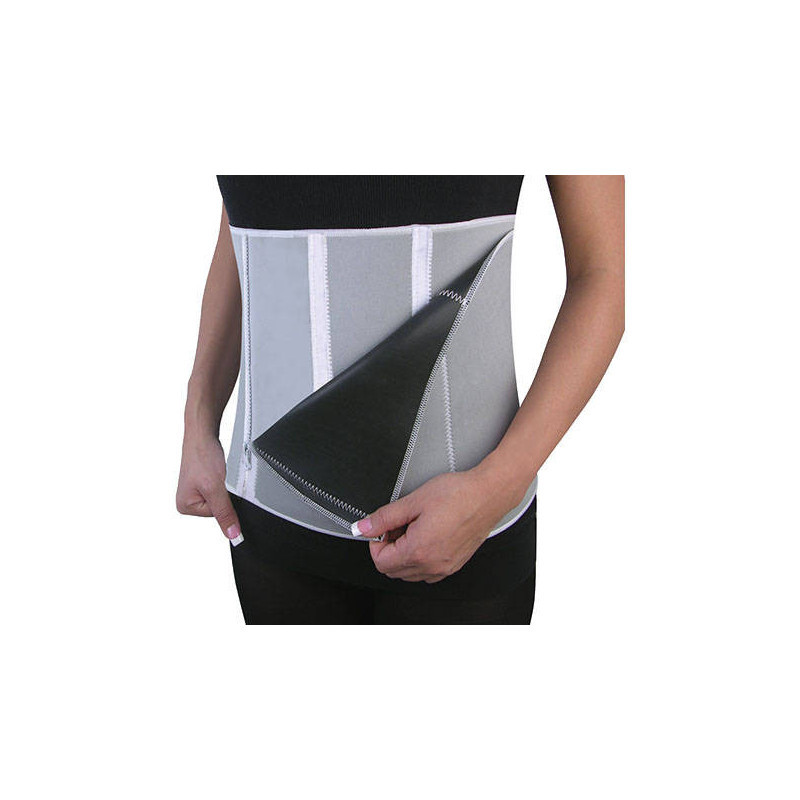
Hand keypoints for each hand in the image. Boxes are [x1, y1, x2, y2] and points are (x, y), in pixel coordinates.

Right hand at [176, 433, 242, 544]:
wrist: (203, 433)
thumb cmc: (201, 455)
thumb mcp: (216, 489)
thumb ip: (225, 513)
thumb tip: (233, 535)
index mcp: (185, 507)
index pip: (217, 516)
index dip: (225, 501)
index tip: (221, 487)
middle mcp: (188, 501)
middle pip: (220, 508)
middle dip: (224, 493)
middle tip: (218, 477)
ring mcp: (195, 492)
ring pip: (222, 498)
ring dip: (224, 486)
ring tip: (216, 473)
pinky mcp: (203, 483)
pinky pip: (220, 489)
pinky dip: (223, 481)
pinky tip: (217, 471)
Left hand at [354, 466, 521, 582]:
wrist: (488, 494)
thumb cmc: (458, 494)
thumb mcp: (414, 501)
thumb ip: (384, 517)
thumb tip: (363, 527)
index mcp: (419, 550)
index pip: (380, 562)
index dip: (376, 542)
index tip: (384, 527)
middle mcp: (432, 565)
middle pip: (393, 570)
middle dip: (389, 548)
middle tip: (399, 524)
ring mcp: (445, 567)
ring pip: (409, 573)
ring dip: (404, 554)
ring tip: (415, 528)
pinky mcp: (454, 565)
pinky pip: (427, 572)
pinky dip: (420, 558)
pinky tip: (427, 535)